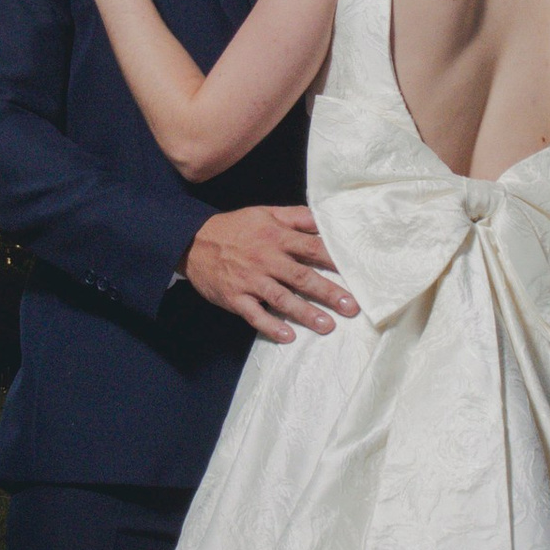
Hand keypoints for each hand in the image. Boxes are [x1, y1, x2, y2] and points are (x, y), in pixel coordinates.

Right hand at [184, 204, 358, 344]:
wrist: (192, 241)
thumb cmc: (234, 228)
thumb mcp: (265, 213)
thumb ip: (296, 217)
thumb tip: (324, 218)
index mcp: (276, 238)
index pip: (312, 249)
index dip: (335, 260)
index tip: (357, 271)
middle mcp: (266, 259)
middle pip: (302, 277)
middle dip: (328, 292)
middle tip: (351, 307)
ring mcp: (250, 281)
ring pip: (282, 299)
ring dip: (305, 313)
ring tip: (327, 326)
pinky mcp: (235, 298)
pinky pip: (254, 315)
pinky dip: (270, 326)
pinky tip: (288, 336)